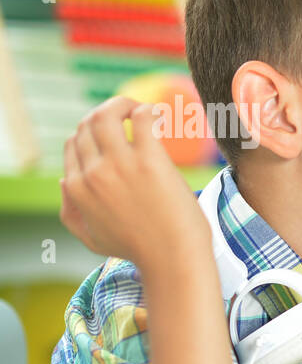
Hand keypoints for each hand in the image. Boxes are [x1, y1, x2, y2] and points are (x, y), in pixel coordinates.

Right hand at [60, 96, 211, 273]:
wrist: (173, 259)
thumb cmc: (140, 250)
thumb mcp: (92, 239)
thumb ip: (71, 213)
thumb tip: (65, 181)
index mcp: (76, 188)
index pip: (73, 143)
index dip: (92, 133)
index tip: (115, 133)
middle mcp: (92, 173)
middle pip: (87, 124)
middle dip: (107, 114)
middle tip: (130, 117)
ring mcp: (119, 165)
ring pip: (106, 114)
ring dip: (123, 104)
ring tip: (141, 111)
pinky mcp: (149, 161)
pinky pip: (141, 119)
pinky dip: (147, 110)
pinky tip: (159, 115)